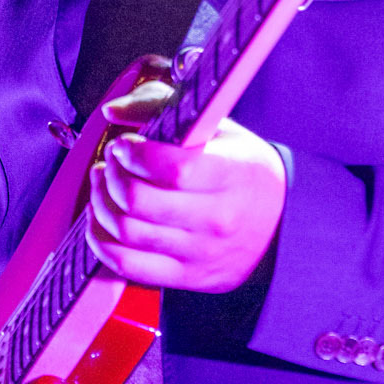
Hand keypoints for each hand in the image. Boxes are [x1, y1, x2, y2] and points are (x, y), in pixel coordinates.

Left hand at [85, 67, 285, 292]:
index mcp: (232, 176)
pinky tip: (102, 219)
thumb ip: (161, 106)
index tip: (125, 144)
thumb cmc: (245, 172)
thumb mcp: (218, 129)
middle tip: (113, 161)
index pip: (173, 168)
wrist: (281, 224)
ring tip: (106, 185)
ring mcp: (199, 252)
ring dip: (101, 203)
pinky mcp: (185, 277)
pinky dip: (101, 241)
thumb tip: (112, 111)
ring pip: (126, 233)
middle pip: (139, 202)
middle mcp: (216, 219)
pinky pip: (126, 265)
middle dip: (112, 175)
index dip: (135, 154)